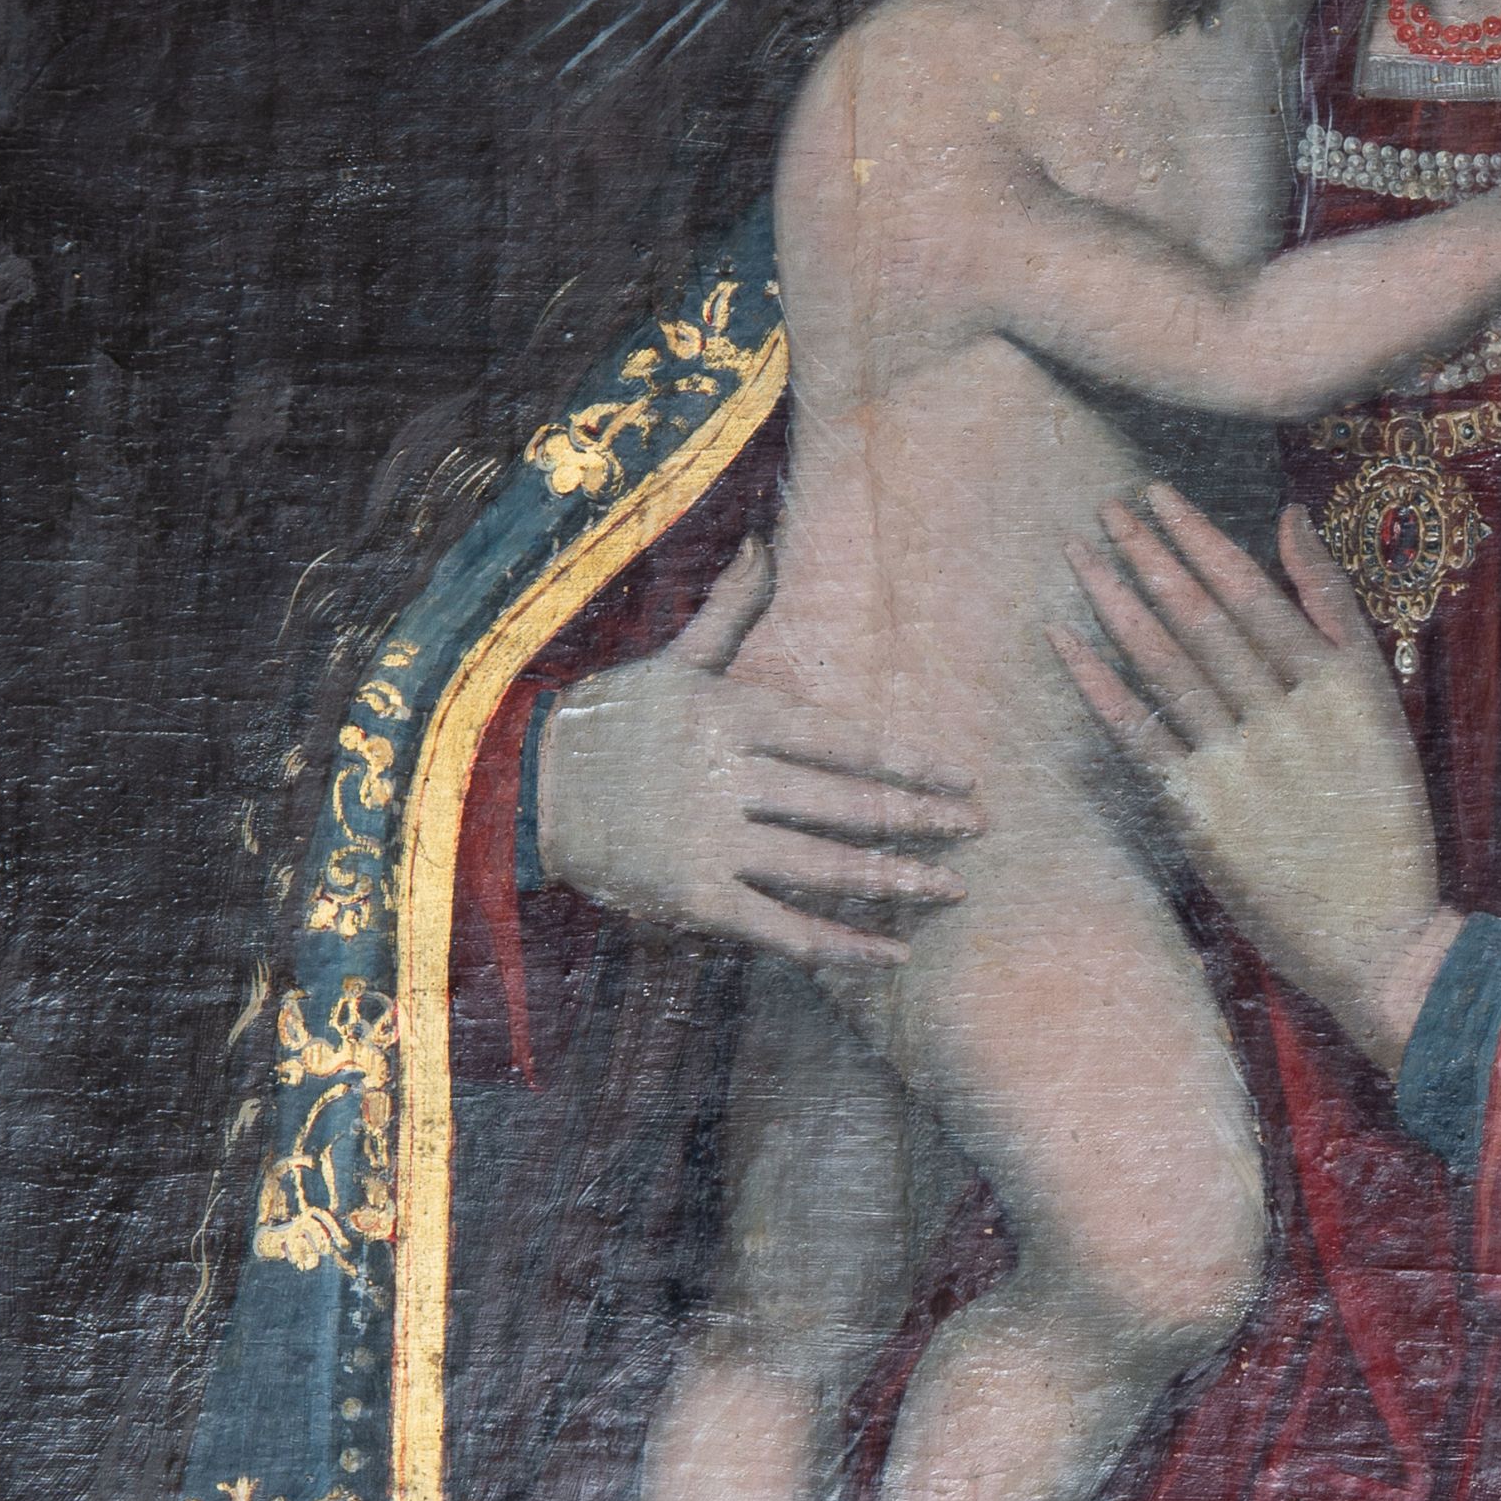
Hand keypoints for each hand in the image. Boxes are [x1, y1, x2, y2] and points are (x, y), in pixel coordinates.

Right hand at [535, 541, 974, 962]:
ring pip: (823, 866)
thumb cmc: (606, 720)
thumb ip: (730, 612)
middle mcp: (730, 778)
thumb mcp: (672, 661)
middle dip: (921, 819)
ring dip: (895, 881)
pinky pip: (780, 927)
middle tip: (980, 829)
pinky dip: (840, 945)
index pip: (843, 742)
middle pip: (846, 803)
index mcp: (735, 717)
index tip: (963, 778)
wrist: (519, 789)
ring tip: (952, 889)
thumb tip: (762, 546)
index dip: (909, 763)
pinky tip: (890, 954)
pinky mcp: (691, 897)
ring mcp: (711, 841)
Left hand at [1051, 487, 1461, 1075]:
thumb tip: (1289, 516)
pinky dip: (1096, 682)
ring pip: (1164, 664)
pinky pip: (1138, 733)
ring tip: (1079, 553)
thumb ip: (1334, 610)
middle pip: (1200, 618)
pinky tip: (1062, 639)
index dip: (1197, 539)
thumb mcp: (1380, 704)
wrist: (1379, 937)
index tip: (1157, 498)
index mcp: (1342, 684)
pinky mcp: (1203, 813)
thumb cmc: (1382, 817)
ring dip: (1114, 602)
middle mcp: (1291, 716)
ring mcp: (1243, 764)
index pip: (1253, 591)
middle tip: (1105, 510)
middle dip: (1147, 556)